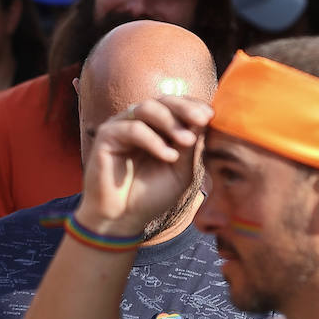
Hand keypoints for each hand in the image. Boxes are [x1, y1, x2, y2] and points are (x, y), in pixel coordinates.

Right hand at [79, 96, 211, 234]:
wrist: (121, 218)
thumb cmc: (150, 195)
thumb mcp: (181, 170)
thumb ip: (190, 146)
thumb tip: (206, 119)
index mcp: (157, 128)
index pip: (175, 106)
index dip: (193, 106)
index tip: (212, 115)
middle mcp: (138, 123)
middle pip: (162, 100)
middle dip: (184, 108)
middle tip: (202, 120)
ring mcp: (120, 127)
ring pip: (146, 108)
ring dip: (170, 121)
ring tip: (187, 141)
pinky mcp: (106, 136)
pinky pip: (132, 128)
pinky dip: (153, 140)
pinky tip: (168, 156)